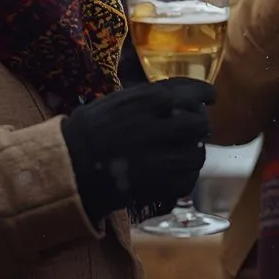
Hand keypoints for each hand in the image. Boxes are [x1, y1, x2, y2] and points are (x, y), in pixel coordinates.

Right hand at [61, 77, 214, 224]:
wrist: (68, 166)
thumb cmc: (91, 129)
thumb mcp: (120, 100)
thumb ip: (152, 96)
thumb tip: (181, 93)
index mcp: (150, 100)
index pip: (194, 92)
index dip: (206, 94)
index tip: (210, 98)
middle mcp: (159, 126)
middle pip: (200, 124)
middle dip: (199, 126)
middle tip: (192, 131)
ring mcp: (159, 158)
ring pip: (197, 154)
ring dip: (193, 153)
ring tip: (183, 154)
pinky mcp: (157, 185)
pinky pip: (187, 181)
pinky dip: (185, 178)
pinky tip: (175, 173)